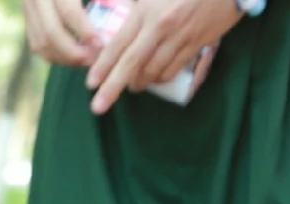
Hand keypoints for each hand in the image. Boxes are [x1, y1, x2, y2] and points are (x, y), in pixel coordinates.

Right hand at [24, 0, 97, 65]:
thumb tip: (126, 11)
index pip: (68, 11)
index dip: (85, 30)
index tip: (102, 43)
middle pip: (50, 33)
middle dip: (73, 52)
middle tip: (94, 60)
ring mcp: (28, 8)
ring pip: (41, 44)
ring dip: (64, 58)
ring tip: (86, 61)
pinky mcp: (27, 19)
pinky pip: (37, 46)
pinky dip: (55, 56)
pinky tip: (74, 57)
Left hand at [86, 0, 239, 112]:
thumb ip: (135, 4)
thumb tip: (117, 18)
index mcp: (147, 11)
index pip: (119, 44)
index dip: (103, 66)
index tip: (90, 84)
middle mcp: (161, 27)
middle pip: (132, 63)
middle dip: (112, 87)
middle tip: (98, 107)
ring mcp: (180, 37)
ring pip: (153, 71)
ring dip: (138, 83)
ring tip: (131, 87)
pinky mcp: (198, 44)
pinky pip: (173, 69)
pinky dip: (160, 77)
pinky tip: (154, 77)